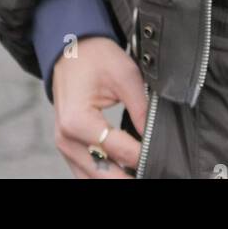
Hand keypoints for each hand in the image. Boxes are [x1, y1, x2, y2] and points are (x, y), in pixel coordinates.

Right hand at [51, 36, 148, 178]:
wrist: (71, 49)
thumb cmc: (96, 58)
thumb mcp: (125, 75)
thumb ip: (141, 109)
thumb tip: (154, 137)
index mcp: (77, 121)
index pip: (119, 150)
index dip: (143, 157)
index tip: (163, 158)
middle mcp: (66, 140)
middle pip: (103, 174)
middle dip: (129, 176)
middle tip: (154, 172)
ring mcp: (64, 146)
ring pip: (92, 178)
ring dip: (117, 178)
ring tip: (143, 172)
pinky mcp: (67, 147)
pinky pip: (86, 172)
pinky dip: (105, 174)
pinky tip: (125, 171)